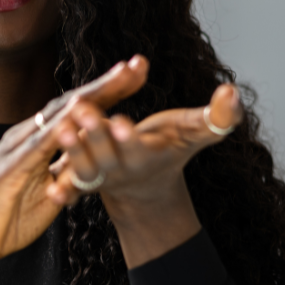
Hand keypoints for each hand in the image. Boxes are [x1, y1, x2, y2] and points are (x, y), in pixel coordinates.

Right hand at [0, 55, 150, 272]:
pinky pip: (35, 148)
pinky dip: (58, 131)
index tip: (137, 74)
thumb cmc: (6, 221)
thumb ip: (66, 172)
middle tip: (138, 65)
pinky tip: (79, 116)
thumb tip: (92, 162)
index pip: (76, 110)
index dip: (107, 91)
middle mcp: (24, 137)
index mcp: (35, 141)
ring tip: (118, 79)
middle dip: (106, 83)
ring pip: (56, 116)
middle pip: (71, 103)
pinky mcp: (5, 171)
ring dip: (89, 97)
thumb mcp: (49, 194)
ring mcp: (13, 150)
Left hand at [45, 80, 242, 263]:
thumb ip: (218, 118)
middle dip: (94, 134)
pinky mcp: (81, 182)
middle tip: (83, 111)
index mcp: (145, 155)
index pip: (136, 146)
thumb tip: (232, 92)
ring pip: (82, 168)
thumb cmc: (169, 149)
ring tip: (61, 130)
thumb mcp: (194, 133)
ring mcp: (99, 177)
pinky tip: (52, 189)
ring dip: (71, 151)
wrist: (146, 187)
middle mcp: (120, 168)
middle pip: (105, 152)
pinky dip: (62, 191)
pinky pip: (70, 189)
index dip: (128, 137)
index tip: (121, 123)